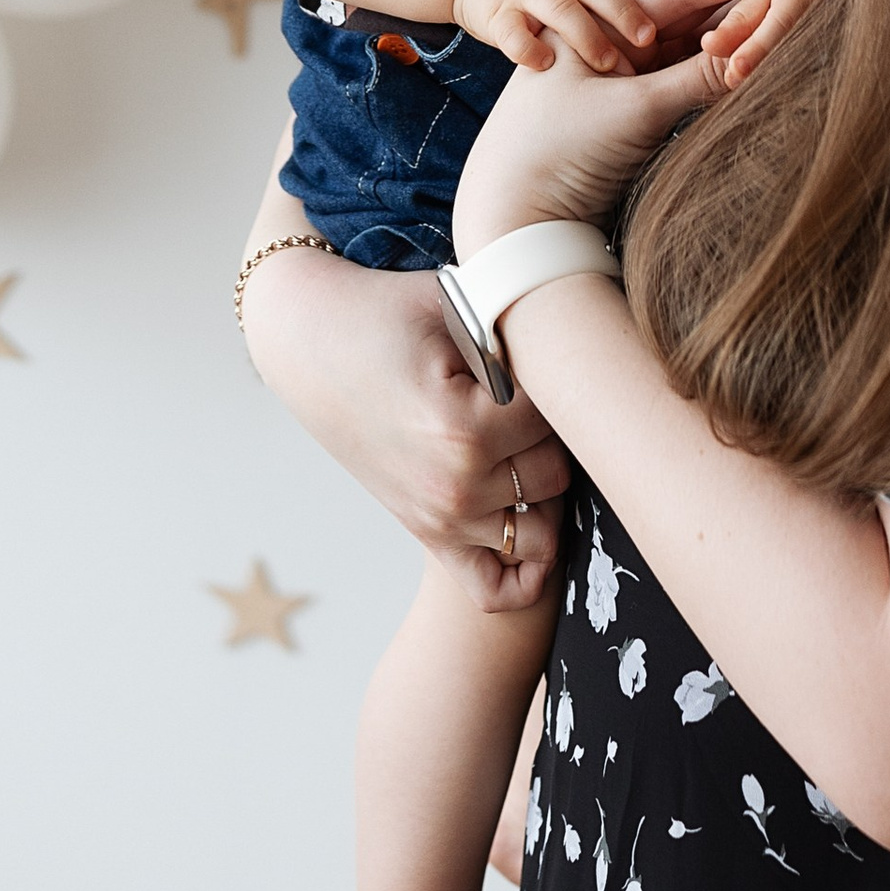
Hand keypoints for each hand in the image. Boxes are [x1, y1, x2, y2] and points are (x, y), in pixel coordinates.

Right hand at [242, 250, 571, 607]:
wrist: (310, 343)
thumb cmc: (385, 313)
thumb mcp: (456, 303)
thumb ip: (520, 333)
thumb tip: (579, 356)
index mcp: (463, 429)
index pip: (558, 418)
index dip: (553, 380)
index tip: (529, 358)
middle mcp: (454, 486)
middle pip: (556, 475)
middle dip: (553, 434)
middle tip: (525, 395)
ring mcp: (440, 518)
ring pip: (541, 530)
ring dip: (543, 490)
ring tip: (522, 442)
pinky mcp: (428, 533)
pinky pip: (496, 587)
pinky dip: (525, 572)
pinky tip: (527, 518)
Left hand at [451, 0, 817, 252]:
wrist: (511, 208)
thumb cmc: (556, 154)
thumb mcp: (633, 115)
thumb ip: (695, 81)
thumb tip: (756, 57)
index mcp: (606, 13)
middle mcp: (621, 26)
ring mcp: (632, 59)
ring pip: (704, 26)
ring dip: (750, 2)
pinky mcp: (638, 93)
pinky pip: (694, 62)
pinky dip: (730, 48)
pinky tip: (768, 21)